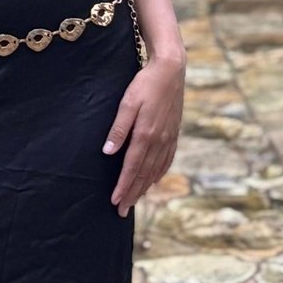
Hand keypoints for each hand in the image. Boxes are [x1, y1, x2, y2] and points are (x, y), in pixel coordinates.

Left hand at [102, 51, 184, 216]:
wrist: (171, 70)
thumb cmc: (145, 84)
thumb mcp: (127, 104)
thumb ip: (118, 129)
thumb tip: (108, 153)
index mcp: (146, 135)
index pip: (132, 168)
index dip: (123, 186)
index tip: (115, 202)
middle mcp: (159, 141)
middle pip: (144, 175)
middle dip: (132, 194)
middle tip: (122, 211)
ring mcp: (169, 138)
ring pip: (156, 170)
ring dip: (144, 187)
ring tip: (135, 200)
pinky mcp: (174, 133)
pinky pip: (167, 160)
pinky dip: (159, 174)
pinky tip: (154, 180)